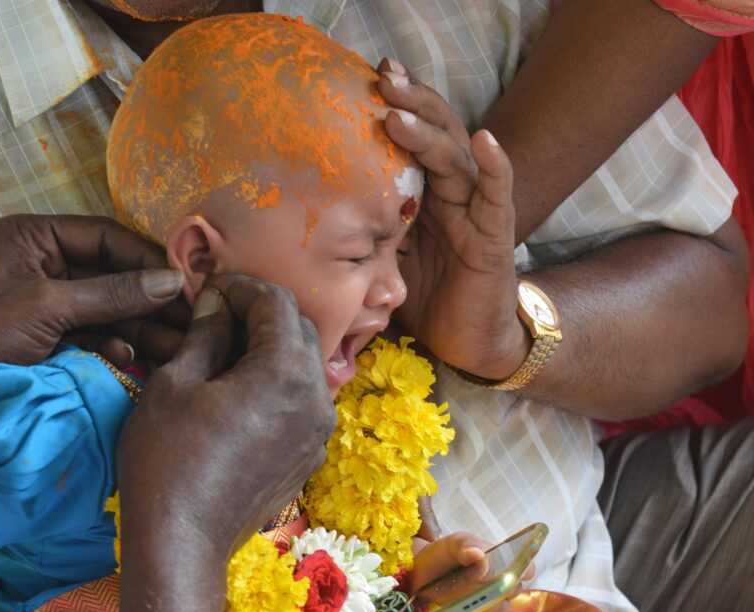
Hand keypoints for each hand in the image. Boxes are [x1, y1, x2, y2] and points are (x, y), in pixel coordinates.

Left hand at [0, 213, 187, 436]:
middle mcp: (40, 263)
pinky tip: (130, 360)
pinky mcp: (46, 337)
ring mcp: (43, 302)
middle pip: (111, 275)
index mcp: (32, 236)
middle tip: (191, 319)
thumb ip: (113, 294)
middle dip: (149, 300)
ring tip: (176, 348)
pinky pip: (91, 335)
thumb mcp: (48, 307)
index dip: (147, 257)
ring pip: (106, 309)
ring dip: (140, 328)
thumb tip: (173, 281)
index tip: (185, 280)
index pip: (105, 237)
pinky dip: (113, 347)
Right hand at [117, 274, 336, 558]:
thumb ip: (206, 333)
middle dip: (259, 314)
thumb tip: (216, 302)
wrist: (182, 542)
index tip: (208, 291)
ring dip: (269, 348)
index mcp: (286, 371)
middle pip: (298, 329)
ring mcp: (318, 431)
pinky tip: (238, 393)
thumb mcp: (176, 383)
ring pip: (303, 365)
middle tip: (215, 316)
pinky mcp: (310, 456)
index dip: (239, 286)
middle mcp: (317, 397)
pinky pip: (301, 401)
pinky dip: (276, 383)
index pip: (275, 301)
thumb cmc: (168, 459)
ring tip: (224, 353)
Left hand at [377, 59, 525, 379]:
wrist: (467, 341)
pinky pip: (497, 194)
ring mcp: (476, 209)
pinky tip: (487, 139)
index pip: (412, 138)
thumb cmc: (426, 297)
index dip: (397, 105)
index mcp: (425, 193)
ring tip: (398, 113)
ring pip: (456, 157)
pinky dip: (495, 166)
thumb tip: (309, 217)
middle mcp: (452, 191)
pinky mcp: (494, 234)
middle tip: (382, 76)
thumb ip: (362, 231)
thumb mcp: (383, 258)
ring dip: (429, 131)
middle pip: (434, 133)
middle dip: (410, 102)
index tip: (365, 77)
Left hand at [409, 532, 531, 611]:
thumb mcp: (453, 543)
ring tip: (459, 593)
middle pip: (513, 590)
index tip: (507, 571)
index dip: (522, 571)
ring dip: (481, 602)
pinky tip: (460, 607)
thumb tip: (478, 554)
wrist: (425, 572)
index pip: (526, 568)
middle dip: (493, 586)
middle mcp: (503, 582)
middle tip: (471, 579)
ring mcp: (493, 601)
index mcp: (503, 560)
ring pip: (500, 608)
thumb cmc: (445, 554)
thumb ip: (464, 545)